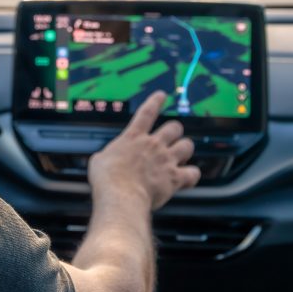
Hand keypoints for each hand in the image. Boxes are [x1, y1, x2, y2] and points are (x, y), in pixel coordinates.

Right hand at [88, 91, 200, 209]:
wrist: (120, 196)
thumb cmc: (107, 180)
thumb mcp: (99, 161)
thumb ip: (107, 156)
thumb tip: (104, 160)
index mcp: (133, 137)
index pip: (147, 112)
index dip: (155, 101)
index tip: (161, 95)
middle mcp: (153, 145)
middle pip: (174, 127)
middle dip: (175, 131)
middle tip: (172, 137)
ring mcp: (166, 160)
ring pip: (187, 145)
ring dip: (185, 149)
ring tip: (181, 155)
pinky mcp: (174, 177)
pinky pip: (193, 173)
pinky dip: (192, 175)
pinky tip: (188, 178)